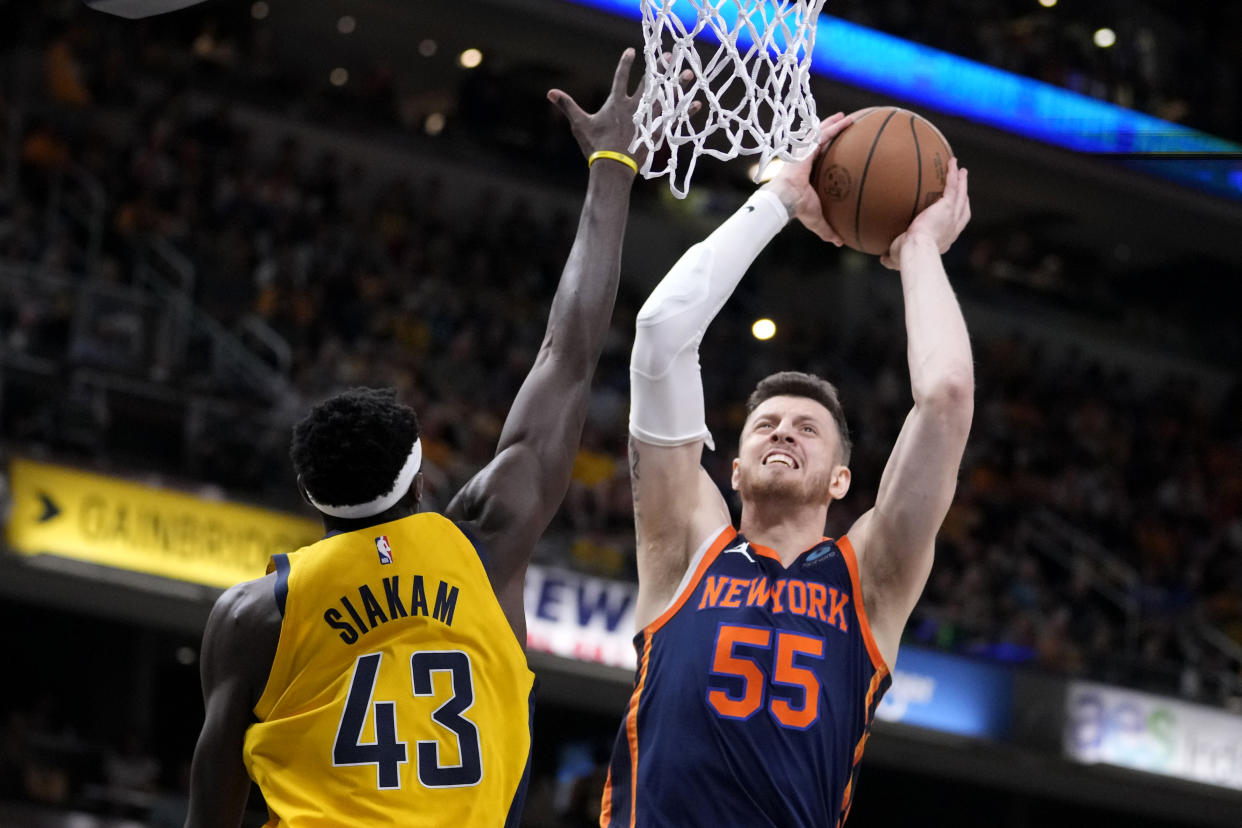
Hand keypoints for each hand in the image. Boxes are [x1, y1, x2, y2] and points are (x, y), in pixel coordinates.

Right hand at [548, 49, 696, 171]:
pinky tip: (696, 103)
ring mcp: (648, 119)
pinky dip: (686, 111)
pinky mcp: (657, 133)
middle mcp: (635, 108)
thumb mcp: (579, 124)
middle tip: (668, 56)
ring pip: (666, 98)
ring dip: (678, 85)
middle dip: (658, 69)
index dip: (625, 64)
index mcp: (617, 103)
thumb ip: (567, 105)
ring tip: (689, 73)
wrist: (613, 166)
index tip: (631, 51)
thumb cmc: (595, 146)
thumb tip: (550, 92)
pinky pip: (674, 119)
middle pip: (650, 83)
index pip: (620, 78)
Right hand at [760, 112, 853, 244]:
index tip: (836, 148)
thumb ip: (828, 229)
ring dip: (833, 124)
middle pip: (818, 142)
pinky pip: (822, 134)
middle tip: (842, 125)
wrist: (785, 200)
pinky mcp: (805, 149)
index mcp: (805, 173)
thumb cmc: (797, 209)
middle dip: (829, 132)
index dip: (825, 152)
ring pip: (820, 133)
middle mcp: (803, 160)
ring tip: (845, 117)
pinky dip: (834, 126)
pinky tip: (846, 120)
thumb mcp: (816, 219)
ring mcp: (803, 153)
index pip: (816, 159)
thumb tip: (839, 242)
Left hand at [881, 157, 969, 269]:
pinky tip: (951, 162)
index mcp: (944, 239)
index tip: (951, 209)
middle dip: (963, 197)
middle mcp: (952, 228)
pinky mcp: (947, 207)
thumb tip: (882, 258)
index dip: (954, 217)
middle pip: (961, 208)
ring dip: (962, 182)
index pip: (953, 226)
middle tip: (962, 186)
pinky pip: (951, 186)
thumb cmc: (906, 257)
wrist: (914, 250)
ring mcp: (951, 216)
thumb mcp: (898, 258)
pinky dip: (953, 174)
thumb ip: (891, 258)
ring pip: (960, 195)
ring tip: (961, 171)